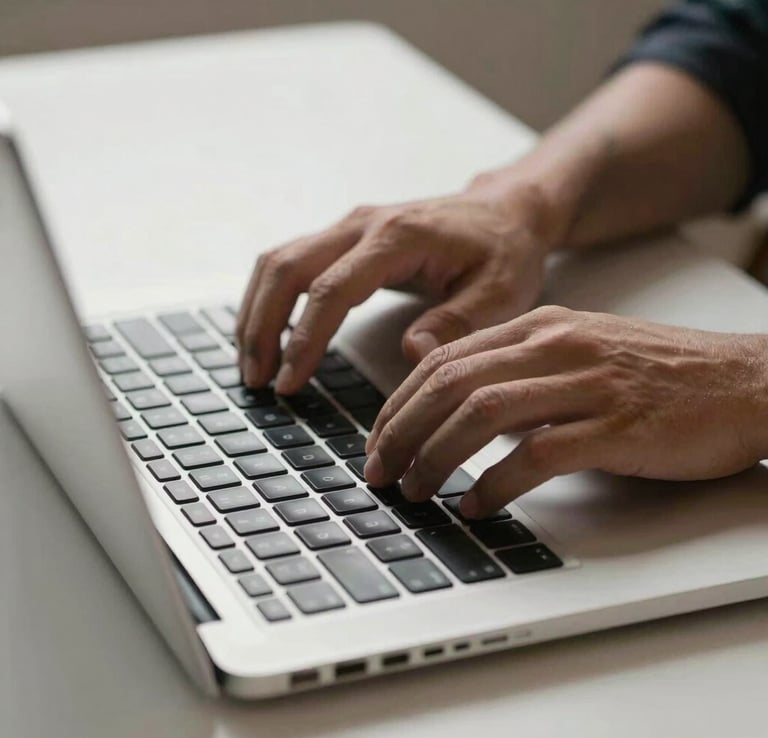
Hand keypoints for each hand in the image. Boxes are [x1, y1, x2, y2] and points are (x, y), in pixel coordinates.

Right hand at [236, 183, 555, 392]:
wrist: (507, 211)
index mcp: (399, 237)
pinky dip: (270, 299)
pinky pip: (291, 263)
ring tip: (252, 365)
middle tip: (256, 380)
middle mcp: (364, 225)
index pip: (332, 290)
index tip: (289, 382)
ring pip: (279, 262)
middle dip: (262, 326)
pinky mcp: (346, 237)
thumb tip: (411, 352)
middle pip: (286, 268)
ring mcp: (350, 227)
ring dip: (256, 312)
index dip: (305, 339)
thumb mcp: (500, 291)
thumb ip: (458, 321)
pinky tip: (268, 334)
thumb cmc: (505, 251)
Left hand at [364, 306, 767, 518]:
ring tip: (415, 491)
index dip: (399, 403)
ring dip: (436, 457)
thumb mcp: (576, 349)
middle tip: (381, 472)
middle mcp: (555, 346)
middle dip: (402, 431)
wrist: (745, 381)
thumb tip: (444, 386)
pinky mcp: (616, 426)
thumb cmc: (659, 373)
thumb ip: (511, 363)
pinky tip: (477, 505)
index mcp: (540, 327)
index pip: (444, 360)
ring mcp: (586, 384)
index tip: (378, 439)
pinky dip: (497, 483)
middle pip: (450, 385)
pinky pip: (538, 454)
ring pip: (482, 414)